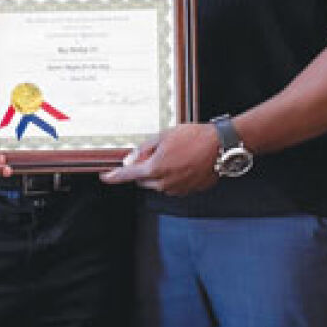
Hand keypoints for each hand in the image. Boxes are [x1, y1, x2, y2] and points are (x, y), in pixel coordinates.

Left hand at [100, 123, 219, 194]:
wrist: (220, 146)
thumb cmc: (194, 138)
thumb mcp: (164, 136)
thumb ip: (145, 149)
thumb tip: (132, 158)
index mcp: (154, 169)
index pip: (128, 175)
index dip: (115, 176)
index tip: (106, 177)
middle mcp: (164, 183)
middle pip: (143, 180)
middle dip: (144, 169)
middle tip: (155, 152)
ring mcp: (177, 189)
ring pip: (159, 183)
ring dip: (160, 172)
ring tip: (176, 154)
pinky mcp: (189, 191)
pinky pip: (174, 185)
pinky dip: (174, 176)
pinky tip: (185, 162)